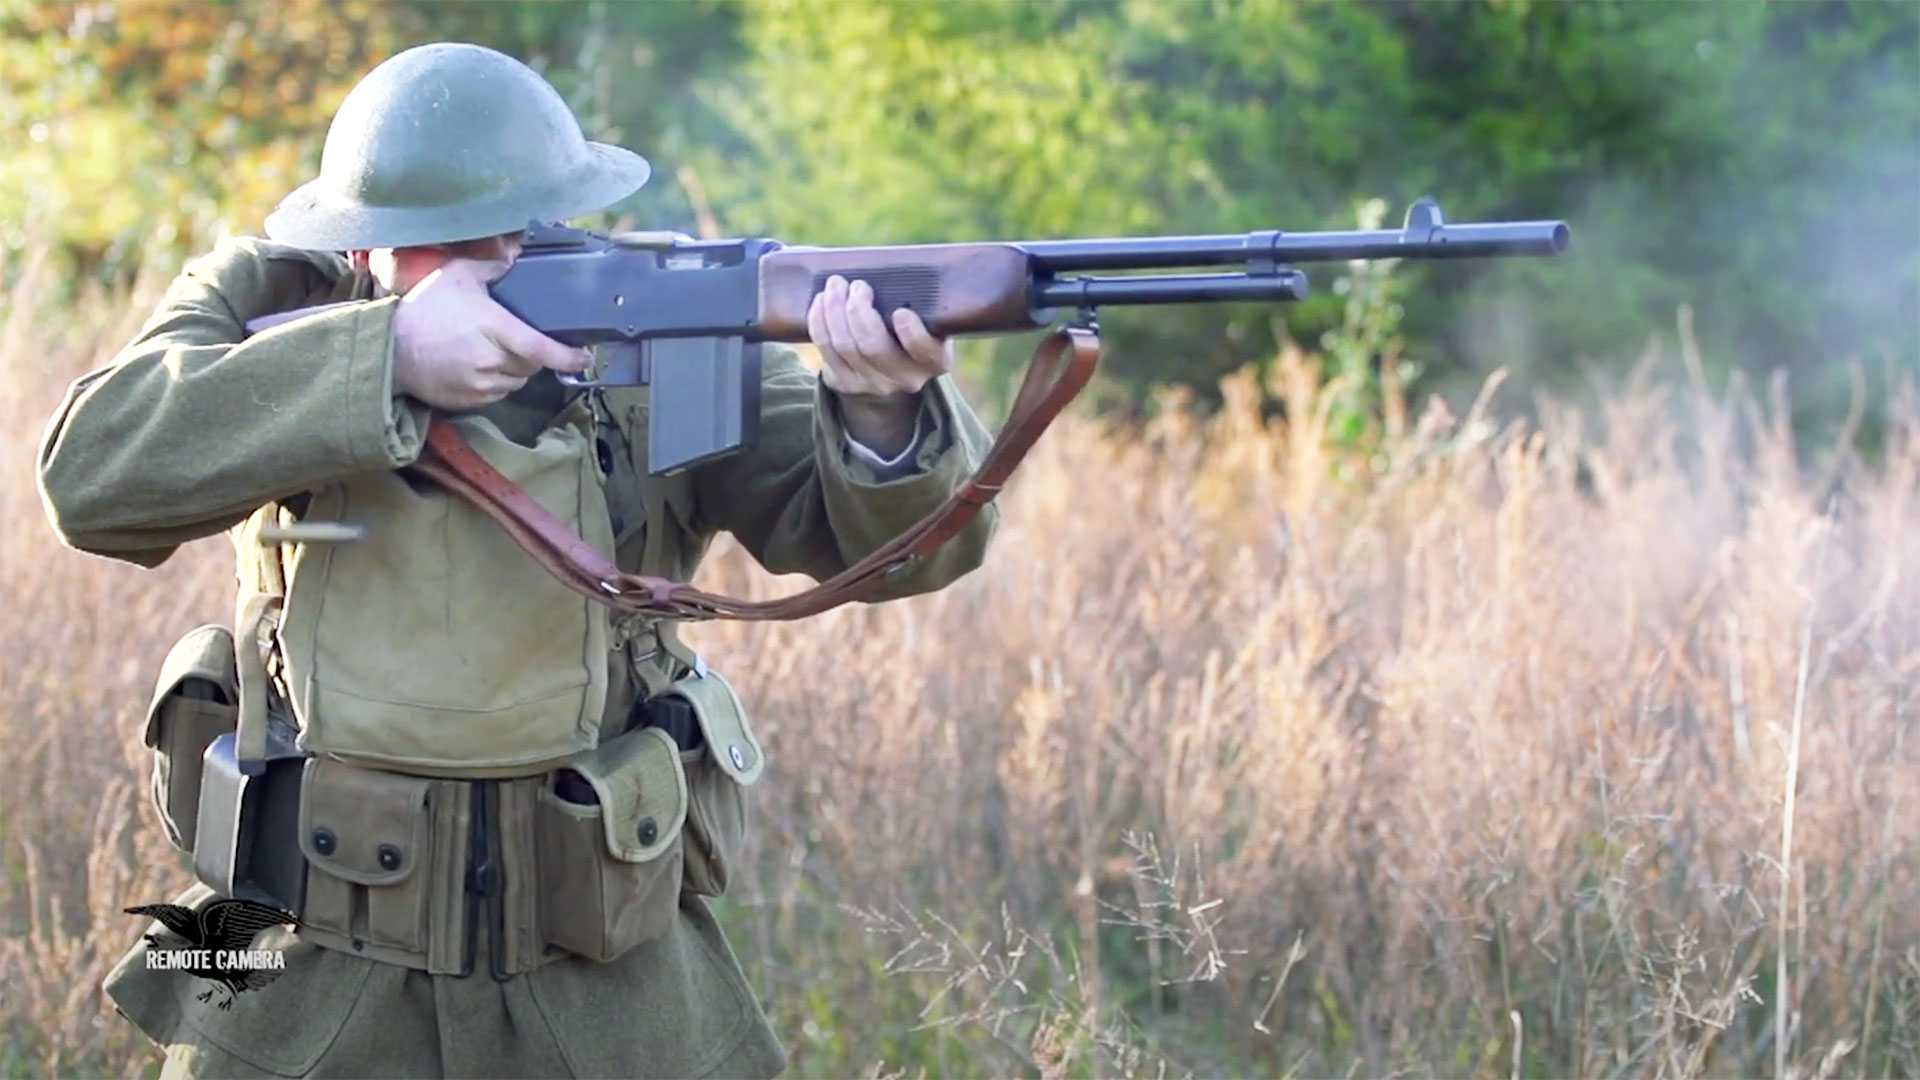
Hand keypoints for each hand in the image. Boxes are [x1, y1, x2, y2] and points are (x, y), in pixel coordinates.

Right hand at [389, 258, 590, 410]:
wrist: (389, 348)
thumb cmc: (424, 309)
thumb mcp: (459, 275)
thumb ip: (494, 268)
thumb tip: (519, 261)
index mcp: (492, 328)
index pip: (540, 348)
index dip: (567, 356)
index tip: (585, 356)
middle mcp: (490, 360)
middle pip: (532, 364)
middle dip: (531, 352)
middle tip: (513, 336)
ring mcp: (480, 385)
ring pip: (517, 381)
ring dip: (514, 368)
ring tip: (490, 349)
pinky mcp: (470, 401)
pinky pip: (498, 394)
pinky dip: (496, 382)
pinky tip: (477, 364)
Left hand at [808, 275, 951, 453]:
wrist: (893, 366)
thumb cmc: (913, 326)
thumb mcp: (930, 318)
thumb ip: (922, 300)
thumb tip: (893, 267)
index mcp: (935, 360)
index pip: (925, 351)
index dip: (911, 334)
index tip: (901, 312)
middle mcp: (906, 378)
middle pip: (873, 346)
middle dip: (858, 310)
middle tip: (858, 285)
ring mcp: (874, 384)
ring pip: (845, 345)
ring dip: (834, 309)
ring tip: (836, 285)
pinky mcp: (845, 383)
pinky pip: (826, 349)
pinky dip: (819, 320)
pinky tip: (821, 301)